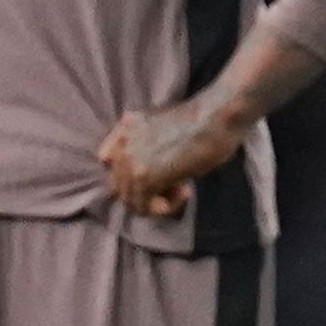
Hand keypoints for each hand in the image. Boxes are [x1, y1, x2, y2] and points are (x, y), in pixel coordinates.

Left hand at [99, 90, 249, 218]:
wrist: (217, 118)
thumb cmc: (205, 120)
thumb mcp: (167, 126)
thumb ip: (147, 142)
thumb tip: (152, 172)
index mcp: (125, 126)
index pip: (108, 161)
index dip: (132, 174)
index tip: (159, 173)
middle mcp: (122, 143)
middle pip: (119, 185)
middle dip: (146, 191)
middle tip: (177, 184)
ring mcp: (130, 160)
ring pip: (131, 200)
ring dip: (157, 202)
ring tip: (183, 190)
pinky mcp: (144, 177)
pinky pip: (144, 208)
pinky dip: (166, 207)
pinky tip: (187, 192)